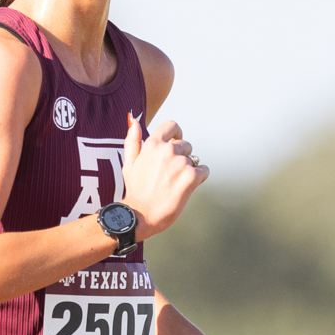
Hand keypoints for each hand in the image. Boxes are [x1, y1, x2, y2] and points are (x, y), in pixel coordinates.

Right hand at [121, 114, 206, 239]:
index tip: (176, 141)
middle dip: (181, 158)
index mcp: (152, 144)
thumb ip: (132, 140)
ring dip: (188, 169)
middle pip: (185, 146)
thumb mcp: (129, 163)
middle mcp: (168, 150)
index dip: (176, 133)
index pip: (172, 126)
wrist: (142, 214)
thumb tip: (133, 120)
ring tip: (174, 184)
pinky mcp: (192, 176)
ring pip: (194, 160)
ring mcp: (181, 162)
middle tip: (168, 176)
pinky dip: (198, 179)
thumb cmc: (135, 190)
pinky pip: (204, 170)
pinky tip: (186, 188)